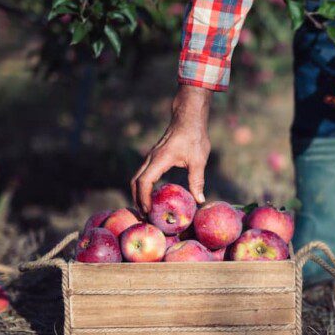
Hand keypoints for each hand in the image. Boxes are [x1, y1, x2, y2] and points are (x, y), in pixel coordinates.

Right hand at [131, 85, 211, 212]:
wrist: (188, 118)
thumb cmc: (194, 137)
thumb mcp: (198, 160)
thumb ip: (197, 180)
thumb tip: (199, 200)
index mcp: (159, 159)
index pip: (144, 182)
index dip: (144, 198)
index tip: (148, 211)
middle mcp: (151, 158)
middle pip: (135, 181)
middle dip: (137, 199)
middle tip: (145, 215)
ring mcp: (151, 157)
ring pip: (137, 177)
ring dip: (138, 193)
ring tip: (146, 209)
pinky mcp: (155, 157)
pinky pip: (143, 173)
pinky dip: (143, 186)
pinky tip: (151, 195)